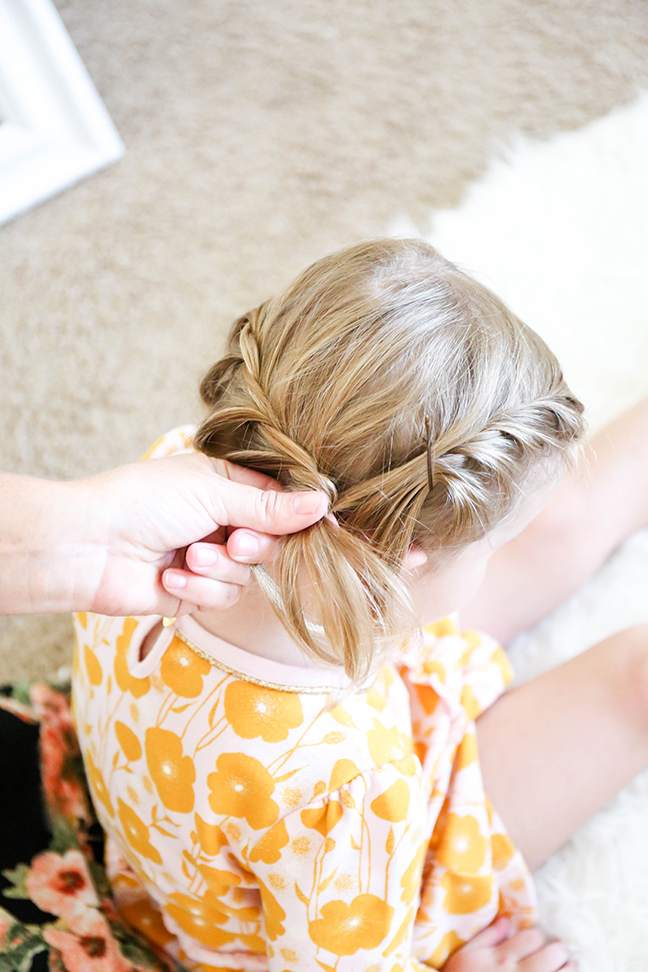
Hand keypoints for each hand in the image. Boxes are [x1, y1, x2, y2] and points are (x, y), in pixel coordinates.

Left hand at [0, 456, 327, 616]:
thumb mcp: (212, 493)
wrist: (89, 547)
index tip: (323, 526)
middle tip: (234, 542)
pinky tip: (170, 579)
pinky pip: (223, 598)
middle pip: (272, 542)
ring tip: (187, 558)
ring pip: (249, 575)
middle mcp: (221, 520)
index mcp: (226, 484)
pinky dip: (199, 590)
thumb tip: (323, 503)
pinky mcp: (194, 592)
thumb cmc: (143, 502)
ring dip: (219, 570)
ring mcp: (209, 557)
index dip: (299, 516)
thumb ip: (269, 505)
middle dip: (254, 546)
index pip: (281, 501)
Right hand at [444, 919, 575, 971]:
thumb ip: (486, 937)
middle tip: (560, 952)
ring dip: (571, 967)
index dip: (536, 938)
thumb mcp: (465, 957)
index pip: (532, 937)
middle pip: (554, 953)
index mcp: (503, 959)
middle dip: (559, 950)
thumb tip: (506, 920)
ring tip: (570, 965)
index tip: (535, 944)